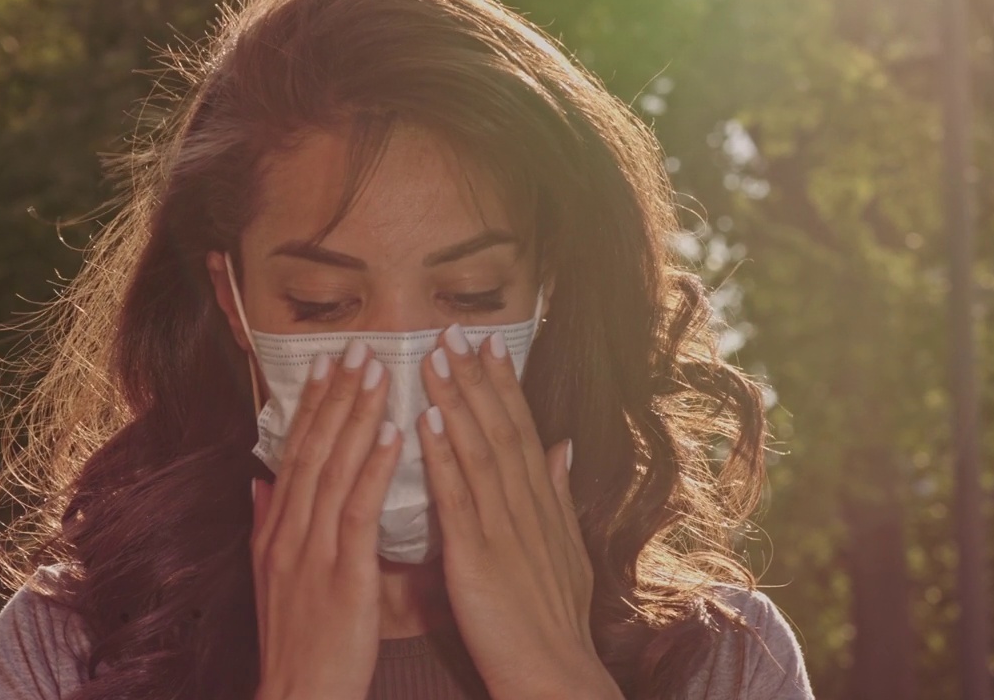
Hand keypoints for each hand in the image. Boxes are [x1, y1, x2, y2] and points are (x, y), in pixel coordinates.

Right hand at [250, 341, 400, 699]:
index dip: (312, 405)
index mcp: (276, 531)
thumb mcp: (270, 581)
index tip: (327, 362)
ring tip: (379, 372)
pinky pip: (359, 512)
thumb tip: (260, 485)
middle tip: (358, 346)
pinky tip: (393, 435)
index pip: (295, 453)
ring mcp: (312, 552)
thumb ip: (267, 527)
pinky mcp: (343, 576)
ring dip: (357, 416)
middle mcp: (288, 532)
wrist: (298, 697)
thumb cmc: (299, 643)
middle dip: (336, 395)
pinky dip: (374, 469)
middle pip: (313, 450)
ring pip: (334, 470)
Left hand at [417, 325, 622, 699]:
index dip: (503, 384)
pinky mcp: (478, 555)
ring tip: (435, 356)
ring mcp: (504, 528)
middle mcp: (527, 506)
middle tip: (454, 328)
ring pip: (479, 449)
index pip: (522, 430)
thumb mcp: (567, 549)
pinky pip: (458, 495)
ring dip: (457, 399)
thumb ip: (559, 494)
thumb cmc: (552, 618)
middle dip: (477, 375)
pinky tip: (427, 419)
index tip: (488, 342)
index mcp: (542, 504)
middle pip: (501, 427)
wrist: (553, 672)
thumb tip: (564, 446)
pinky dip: (443, 453)